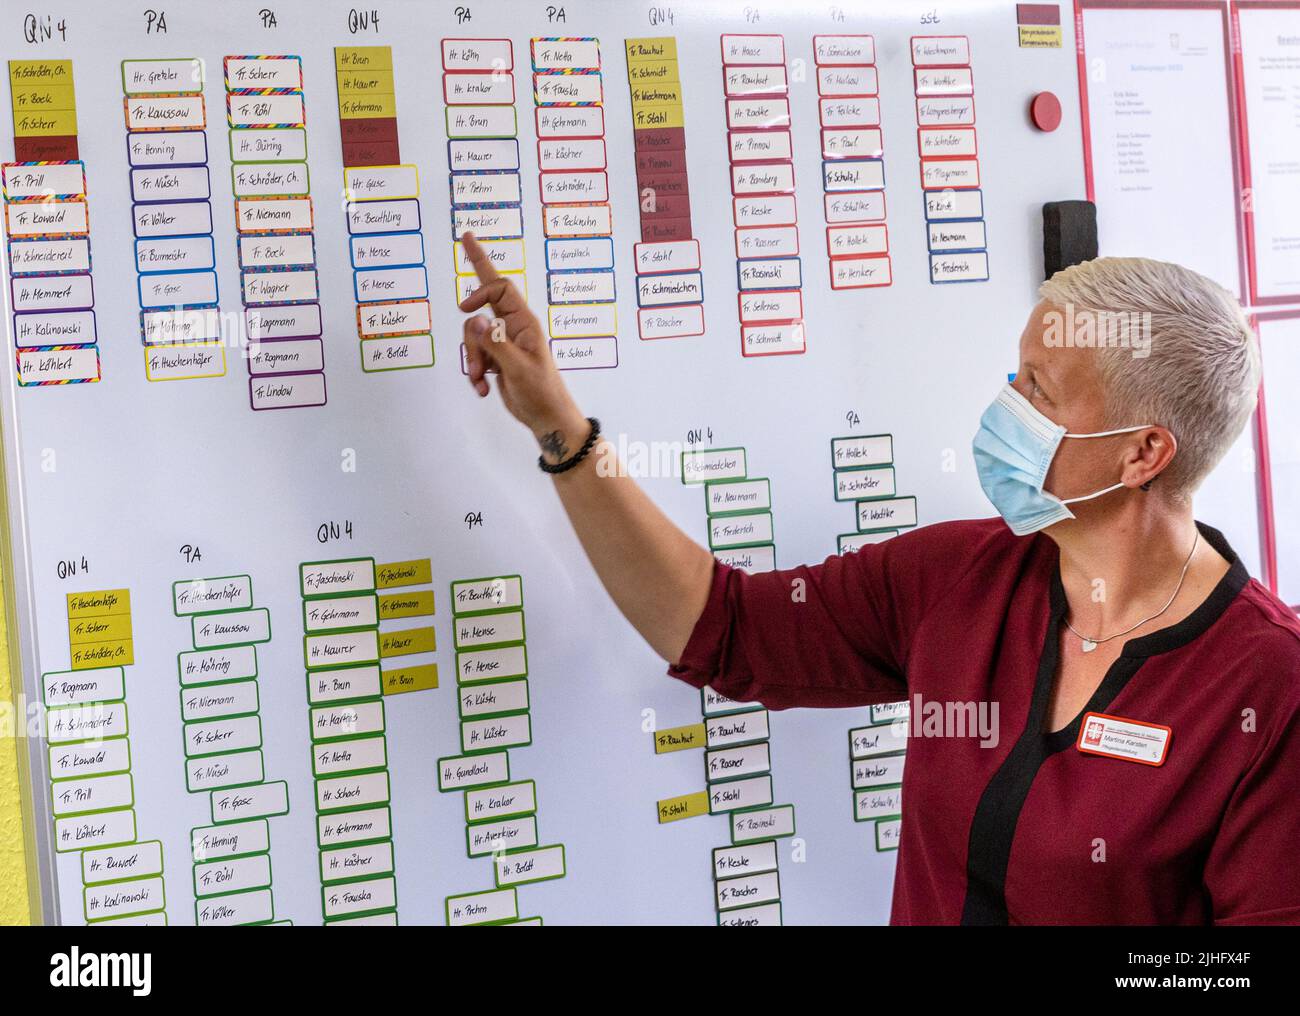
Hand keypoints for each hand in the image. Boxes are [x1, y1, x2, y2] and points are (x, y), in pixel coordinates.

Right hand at [458, 232, 586, 453]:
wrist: (545, 417)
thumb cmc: (541, 392)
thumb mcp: (518, 368)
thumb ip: (494, 343)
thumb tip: (474, 319)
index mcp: (524, 322)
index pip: (500, 289)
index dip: (480, 292)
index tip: (465, 307)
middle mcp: (512, 328)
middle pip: (482, 304)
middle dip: (471, 317)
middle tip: (468, 255)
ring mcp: (502, 343)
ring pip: (472, 336)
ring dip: (471, 359)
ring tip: (480, 380)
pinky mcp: (495, 359)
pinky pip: (474, 355)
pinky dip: (473, 372)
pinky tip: (482, 388)